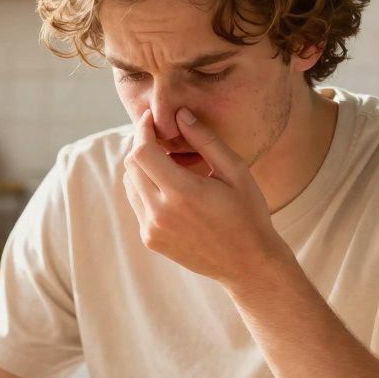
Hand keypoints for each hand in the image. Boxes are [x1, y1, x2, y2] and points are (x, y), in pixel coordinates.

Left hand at [122, 108, 281, 284]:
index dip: (143, 129)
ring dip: (143, 166)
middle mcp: (160, 213)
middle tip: (161, 136)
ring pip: (130, 184)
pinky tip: (171, 187)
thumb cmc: (248, 213)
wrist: (247, 263)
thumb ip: (205, 141)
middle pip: (132, 165)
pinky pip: (137, 204)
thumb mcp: (235, 172)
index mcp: (183, 193)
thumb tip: (180, 114)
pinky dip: (146, 188)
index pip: (142, 151)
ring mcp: (152, 229)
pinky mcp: (150, 239)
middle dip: (142, 144)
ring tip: (169, 162)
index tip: (152, 118)